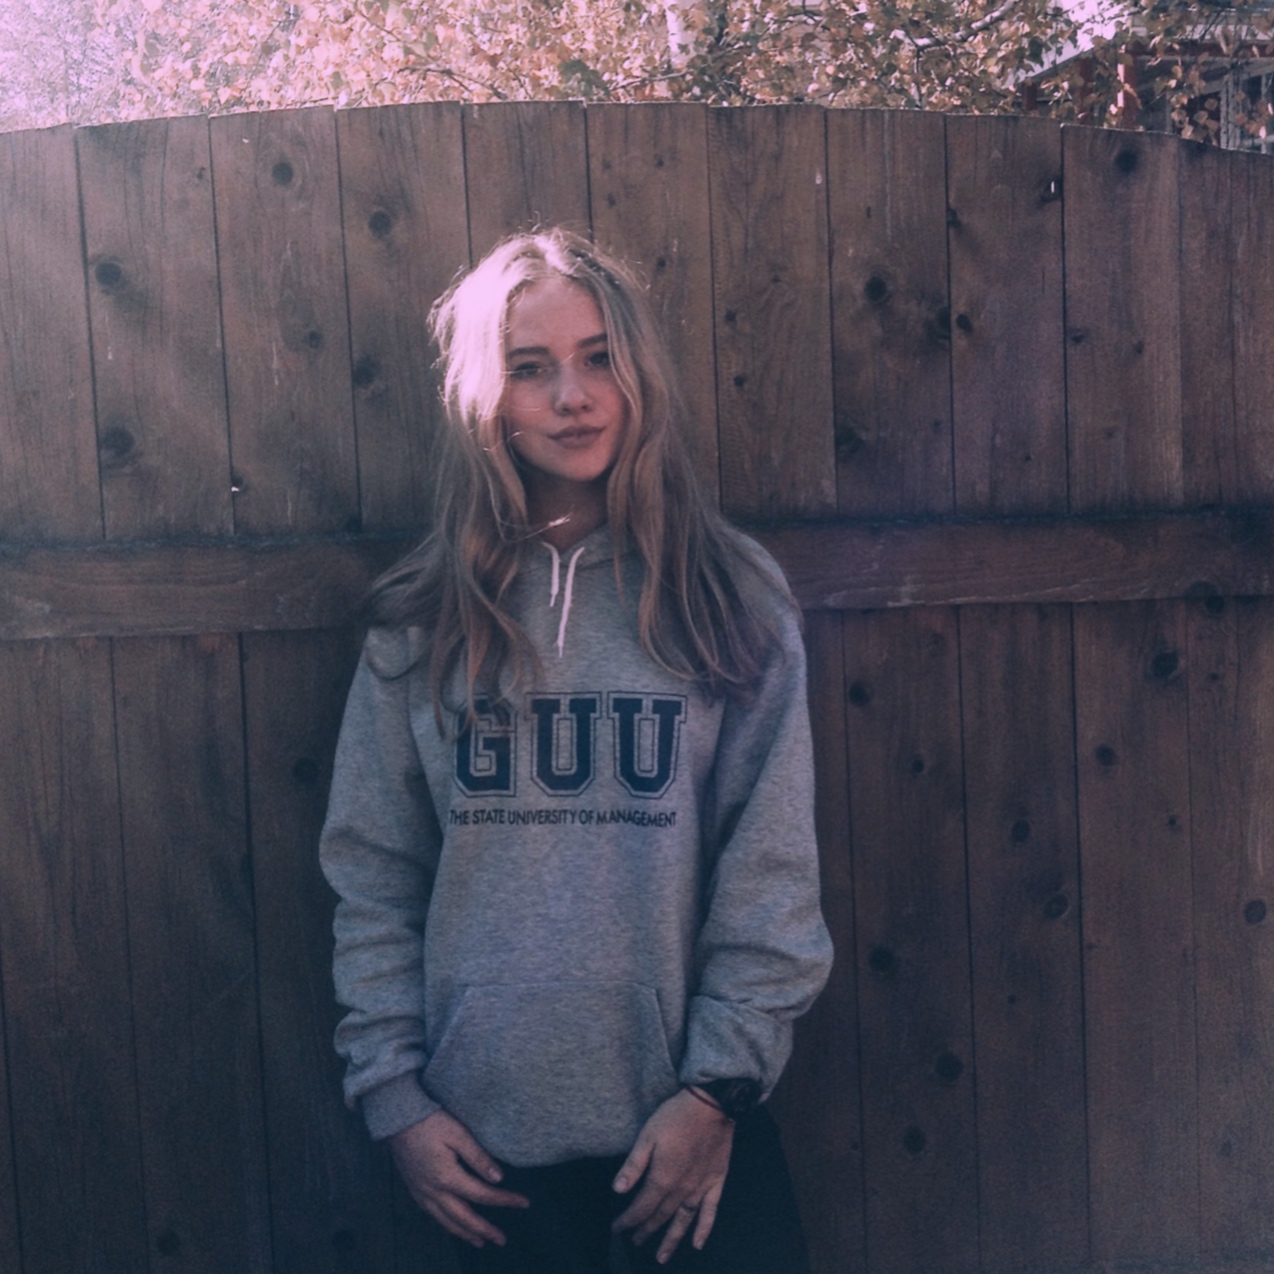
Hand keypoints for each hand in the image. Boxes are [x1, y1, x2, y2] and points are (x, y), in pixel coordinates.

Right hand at [389, 1110, 528, 1247]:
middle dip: (484, 1230)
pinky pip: (433, 1215)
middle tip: (501, 1240)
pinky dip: (447, 1225)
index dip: (504, 1200)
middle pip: (463, 1217)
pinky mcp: (415, 1190)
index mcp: (447, 1177)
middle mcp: (433, 1191)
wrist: (398, 1120)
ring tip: (480, 1242)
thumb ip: (478, 1157)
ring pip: (446, 1221)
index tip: (523, 1203)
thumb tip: (498, 1178)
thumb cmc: (431, 1123)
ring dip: (465, 1233)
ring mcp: (422, 1193)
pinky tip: (454, 1225)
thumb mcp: (458, 1134)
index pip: (482, 1195)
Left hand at [611, 1088, 734, 1263]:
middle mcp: (681, 1190)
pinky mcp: (716, 1181)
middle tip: (634, 1242)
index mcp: (662, 1179)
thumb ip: (633, 1165)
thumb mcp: (647, 1136)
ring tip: (662, 1257)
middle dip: (645, 1230)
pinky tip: (698, 1244)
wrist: (711, 1105)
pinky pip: (710, 1211)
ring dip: (671, 1240)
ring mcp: (700, 1188)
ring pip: (683, 1221)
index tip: (617, 1229)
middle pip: (660, 1216)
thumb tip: (617, 1190)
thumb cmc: (675, 1117)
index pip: (641, 1207)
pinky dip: (704, 1229)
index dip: (627, 1220)